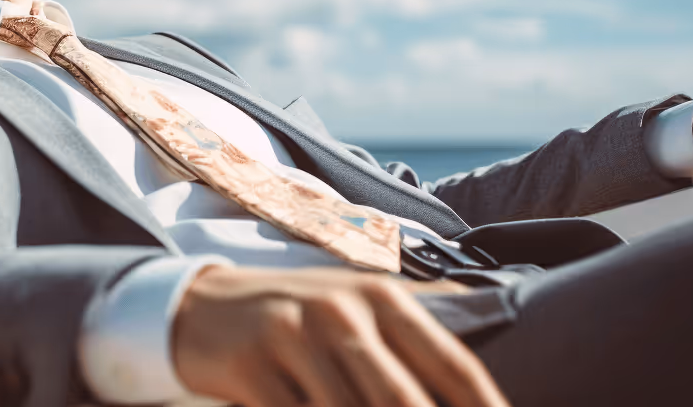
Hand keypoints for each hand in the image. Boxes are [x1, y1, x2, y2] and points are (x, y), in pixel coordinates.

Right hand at [172, 265, 510, 406]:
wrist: (202, 306)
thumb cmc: (298, 316)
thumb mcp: (359, 306)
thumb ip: (418, 329)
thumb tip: (491, 343)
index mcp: (382, 297)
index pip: (452, 363)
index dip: (485, 406)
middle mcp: (342, 310)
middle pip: (403, 400)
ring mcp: (295, 335)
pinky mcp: (252, 366)